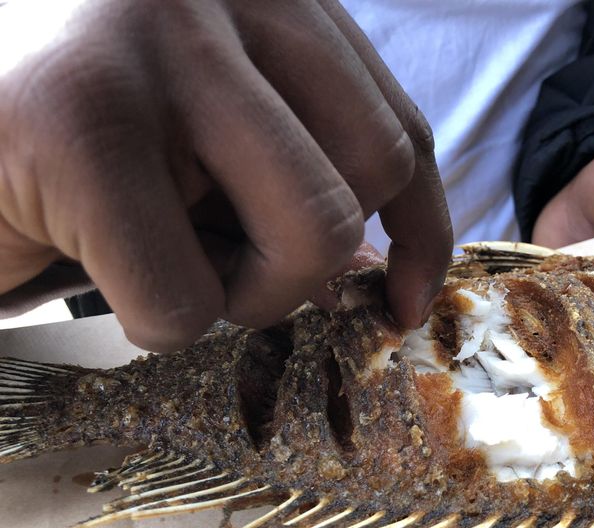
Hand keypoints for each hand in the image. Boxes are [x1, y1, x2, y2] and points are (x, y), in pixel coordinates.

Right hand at [0, 0, 451, 350]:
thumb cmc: (80, 152)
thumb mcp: (214, 152)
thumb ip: (300, 183)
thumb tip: (387, 270)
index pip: (399, 128)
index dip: (421, 230)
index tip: (405, 298)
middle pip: (375, 170)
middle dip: (309, 267)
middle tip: (226, 272)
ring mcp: (148, 41)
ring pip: (315, 228)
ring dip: (243, 296)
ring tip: (158, 265)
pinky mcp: (71, 120)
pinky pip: (184, 295)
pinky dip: (150, 320)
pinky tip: (82, 261)